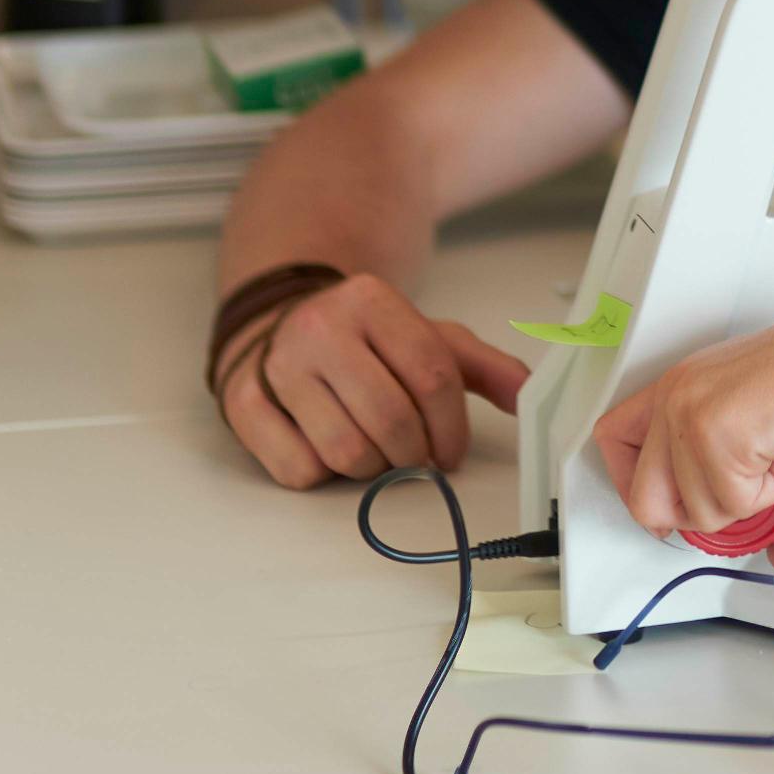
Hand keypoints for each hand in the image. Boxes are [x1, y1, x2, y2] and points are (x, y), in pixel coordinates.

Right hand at [219, 272, 530, 488]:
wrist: (281, 324)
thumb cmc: (365, 343)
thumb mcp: (426, 338)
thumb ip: (482, 366)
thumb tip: (530, 395)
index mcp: (372, 301)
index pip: (432, 376)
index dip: (452, 429)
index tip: (451, 452)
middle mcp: (320, 327)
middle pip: (391, 420)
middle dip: (414, 455)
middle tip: (415, 457)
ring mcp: (278, 365)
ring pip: (346, 452)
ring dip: (372, 467)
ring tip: (374, 448)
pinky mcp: (244, 403)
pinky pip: (299, 469)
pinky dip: (323, 472)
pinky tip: (328, 445)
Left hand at [593, 291, 773, 571]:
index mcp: (687, 385)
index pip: (613, 437)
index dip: (631, 483)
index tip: (665, 508)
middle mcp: (677, 395)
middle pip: (643, 500)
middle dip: (698, 515)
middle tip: (744, 495)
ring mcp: (689, 415)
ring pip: (698, 513)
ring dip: (753, 498)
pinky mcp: (713, 434)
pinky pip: (734, 506)